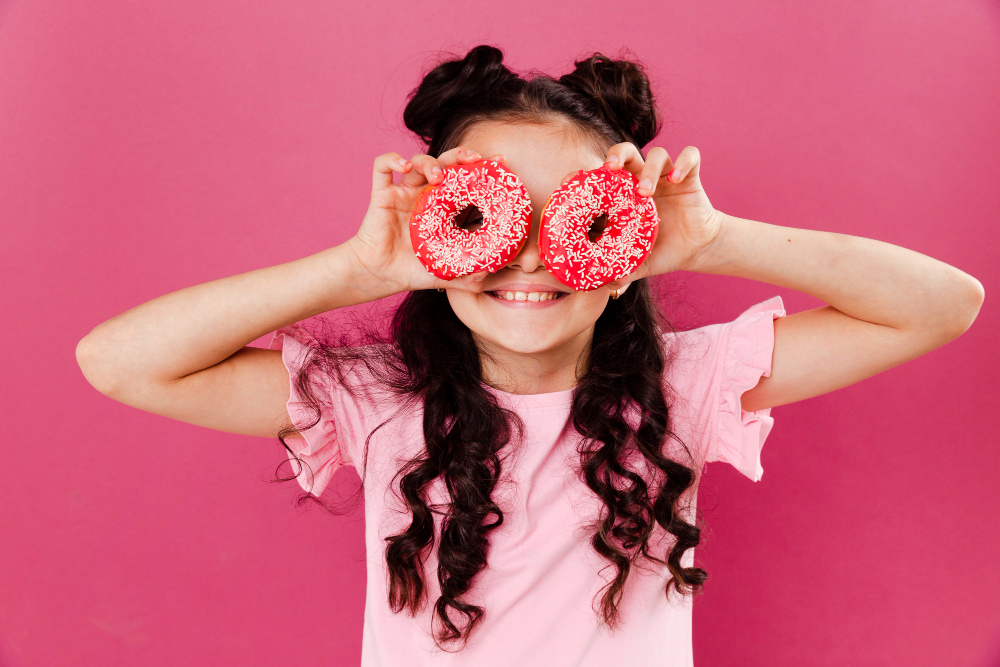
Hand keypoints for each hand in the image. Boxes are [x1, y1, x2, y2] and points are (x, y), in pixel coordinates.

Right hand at [346, 147, 508, 293]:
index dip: (482, 168)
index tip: (501, 161)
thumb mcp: (445, 273)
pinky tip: (403, 166)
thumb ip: (467, 276)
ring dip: (430, 162)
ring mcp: (404, 192)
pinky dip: (392, 159)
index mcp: (444, 208)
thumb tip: (489, 273)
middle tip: (474, 160)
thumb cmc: (411, 270)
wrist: (379, 276)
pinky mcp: (382, 194)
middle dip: (460, 156)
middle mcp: (426, 195)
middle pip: (445, 163)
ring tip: (438, 176)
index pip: (466, 181)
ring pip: (418, 162)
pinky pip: (382, 168)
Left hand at [576, 143, 724, 290]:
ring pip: (657, 154)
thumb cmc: (662, 252)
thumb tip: (604, 285)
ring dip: (650, 168)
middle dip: (616, 155)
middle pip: (627, 152)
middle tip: (610, 168)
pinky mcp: (689, 177)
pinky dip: (683, 163)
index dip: (588, 173)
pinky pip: (690, 157)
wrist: (696, 250)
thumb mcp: (638, 263)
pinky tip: (677, 179)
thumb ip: (621, 272)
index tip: (573, 179)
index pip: (603, 175)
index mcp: (623, 196)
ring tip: (645, 191)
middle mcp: (642, 181)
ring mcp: (666, 177)